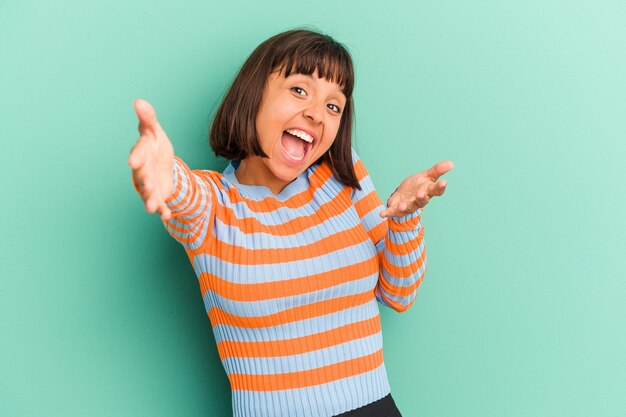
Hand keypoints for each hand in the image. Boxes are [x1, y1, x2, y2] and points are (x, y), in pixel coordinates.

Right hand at [128, 99, 173, 220]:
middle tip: (148, 187)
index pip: (139, 154)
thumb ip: (148, 118)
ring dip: (150, 200)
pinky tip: (166, 216)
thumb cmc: (155, 145)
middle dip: (144, 182)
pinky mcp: (158, 196)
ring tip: (152, 208)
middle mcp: (142, 171)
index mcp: (142, 153)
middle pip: (142, 177)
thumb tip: (139, 101)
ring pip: (148, 194)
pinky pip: (160, 205)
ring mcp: (149, 185)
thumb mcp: (154, 131)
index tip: (133, 161)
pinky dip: (163, 211)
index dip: (136, 157)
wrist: (162, 164)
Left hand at [379, 160, 453, 217]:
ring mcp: (408, 205)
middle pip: (422, 200)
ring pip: (408, 207)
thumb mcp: (427, 175)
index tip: (444, 182)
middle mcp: (419, 200)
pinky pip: (392, 212)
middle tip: (421, 193)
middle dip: (421, 197)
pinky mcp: (396, 208)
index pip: (436, 190)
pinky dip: (387, 213)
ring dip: (405, 207)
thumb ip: (437, 170)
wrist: (404, 194)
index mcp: (428, 191)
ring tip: (402, 206)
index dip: (440, 187)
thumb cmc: (418, 185)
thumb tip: (452, 163)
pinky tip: (382, 213)